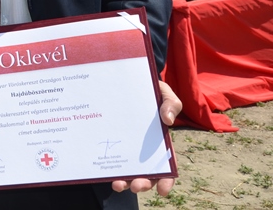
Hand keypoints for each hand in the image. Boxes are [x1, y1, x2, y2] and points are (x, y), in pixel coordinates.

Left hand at [110, 81, 181, 195]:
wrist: (128, 82)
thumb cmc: (150, 91)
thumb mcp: (164, 94)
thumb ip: (171, 104)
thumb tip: (167, 120)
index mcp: (159, 142)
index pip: (166, 165)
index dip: (166, 180)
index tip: (162, 191)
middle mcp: (143, 148)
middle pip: (146, 173)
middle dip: (143, 184)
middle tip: (135, 187)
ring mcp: (126, 145)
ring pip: (127, 170)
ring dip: (124, 181)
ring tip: (117, 184)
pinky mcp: (110, 140)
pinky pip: (109, 157)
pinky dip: (108, 167)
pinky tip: (103, 171)